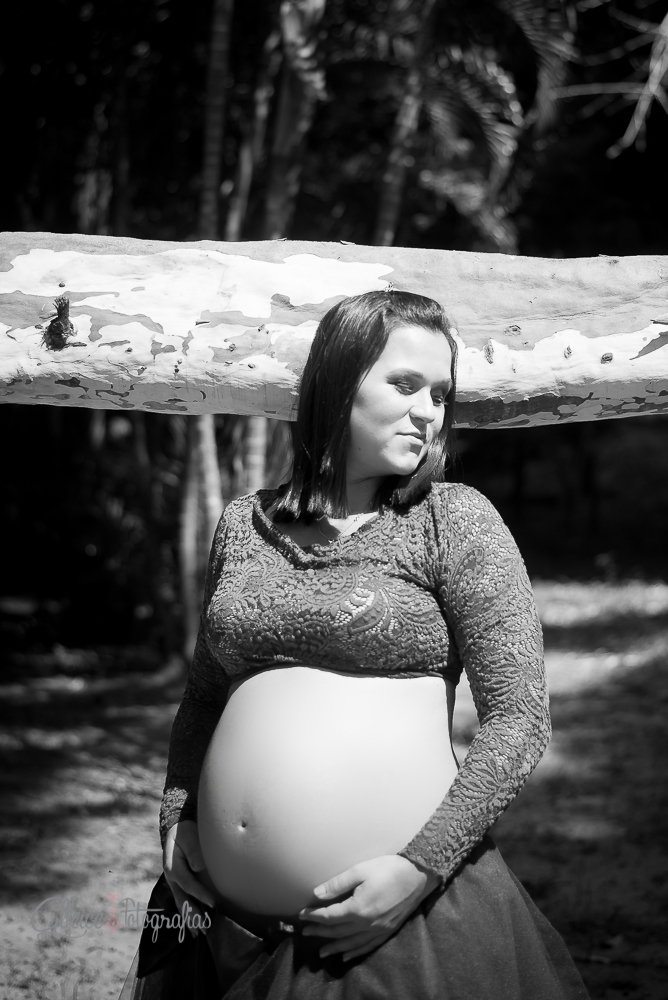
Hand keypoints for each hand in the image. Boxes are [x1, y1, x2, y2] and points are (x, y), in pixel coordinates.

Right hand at [163, 820, 215, 937]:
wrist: (176, 830)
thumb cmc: (185, 833)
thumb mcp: (188, 836)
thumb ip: (193, 851)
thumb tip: (199, 867)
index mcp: (172, 868)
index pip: (188, 884)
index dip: (200, 895)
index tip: (214, 904)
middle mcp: (172, 879)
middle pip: (183, 900)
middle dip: (194, 915)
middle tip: (206, 929)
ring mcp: (174, 884)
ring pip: (182, 905)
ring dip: (191, 919)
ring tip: (201, 933)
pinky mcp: (179, 885)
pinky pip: (184, 902)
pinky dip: (189, 915)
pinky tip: (195, 927)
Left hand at [299, 855, 440, 961]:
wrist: (418, 876)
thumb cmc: (388, 869)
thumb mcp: (360, 870)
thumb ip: (338, 884)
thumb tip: (317, 894)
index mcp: (358, 908)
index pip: (330, 916)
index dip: (314, 916)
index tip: (301, 915)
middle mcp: (367, 924)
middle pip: (338, 931)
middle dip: (320, 932)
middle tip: (305, 932)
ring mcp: (378, 930)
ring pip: (351, 943)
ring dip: (334, 947)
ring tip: (321, 952)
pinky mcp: (387, 931)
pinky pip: (367, 947)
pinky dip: (354, 952)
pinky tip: (346, 956)